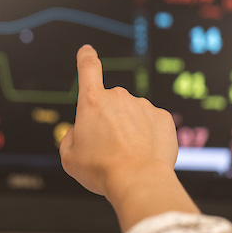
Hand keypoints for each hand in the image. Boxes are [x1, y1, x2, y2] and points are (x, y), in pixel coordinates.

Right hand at [59, 45, 198, 230]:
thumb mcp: (69, 157)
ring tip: (126, 156)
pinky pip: (151, 124)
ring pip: (132, 115)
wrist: (138, 181)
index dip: (86, 58)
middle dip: (108, 121)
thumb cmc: (102, 170)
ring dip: (128, 130)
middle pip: (110, 104)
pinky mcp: (162, 118)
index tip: (87, 51)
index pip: (88, 68)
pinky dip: (147, 136)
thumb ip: (71, 138)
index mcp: (92, 102)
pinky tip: (143, 154)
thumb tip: (81, 131)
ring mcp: (143, 106)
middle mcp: (118, 97)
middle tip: (108, 148)